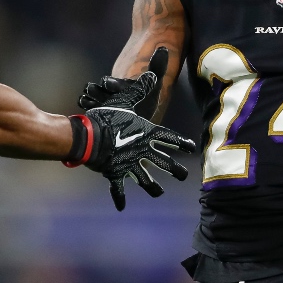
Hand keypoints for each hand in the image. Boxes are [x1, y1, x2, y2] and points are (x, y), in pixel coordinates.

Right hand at [79, 48, 195, 209]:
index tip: (192, 147)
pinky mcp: (116, 174)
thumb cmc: (107, 116)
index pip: (170, 138)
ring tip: (159, 192)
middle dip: (176, 170)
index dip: (182, 142)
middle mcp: (143, 151)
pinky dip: (119, 199)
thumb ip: (140, 89)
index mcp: (147, 134)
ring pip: (146, 180)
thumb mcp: (125, 99)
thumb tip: (153, 74)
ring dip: (153, 187)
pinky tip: (121, 208)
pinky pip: (118, 189)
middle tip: (184, 175)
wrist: (90, 137)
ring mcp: (131, 165)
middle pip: (165, 163)